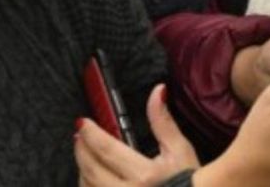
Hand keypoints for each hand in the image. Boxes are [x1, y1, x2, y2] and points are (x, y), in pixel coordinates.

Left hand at [77, 85, 197, 186]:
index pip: (106, 150)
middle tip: (80, 135)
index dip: (91, 134)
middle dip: (81, 149)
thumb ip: (163, 121)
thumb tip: (158, 92)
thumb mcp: (179, 149)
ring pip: (87, 186)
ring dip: (82, 168)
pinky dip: (88, 185)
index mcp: (144, 175)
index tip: (83, 123)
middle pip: (91, 169)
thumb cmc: (189, 180)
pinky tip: (91, 176)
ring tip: (85, 154)